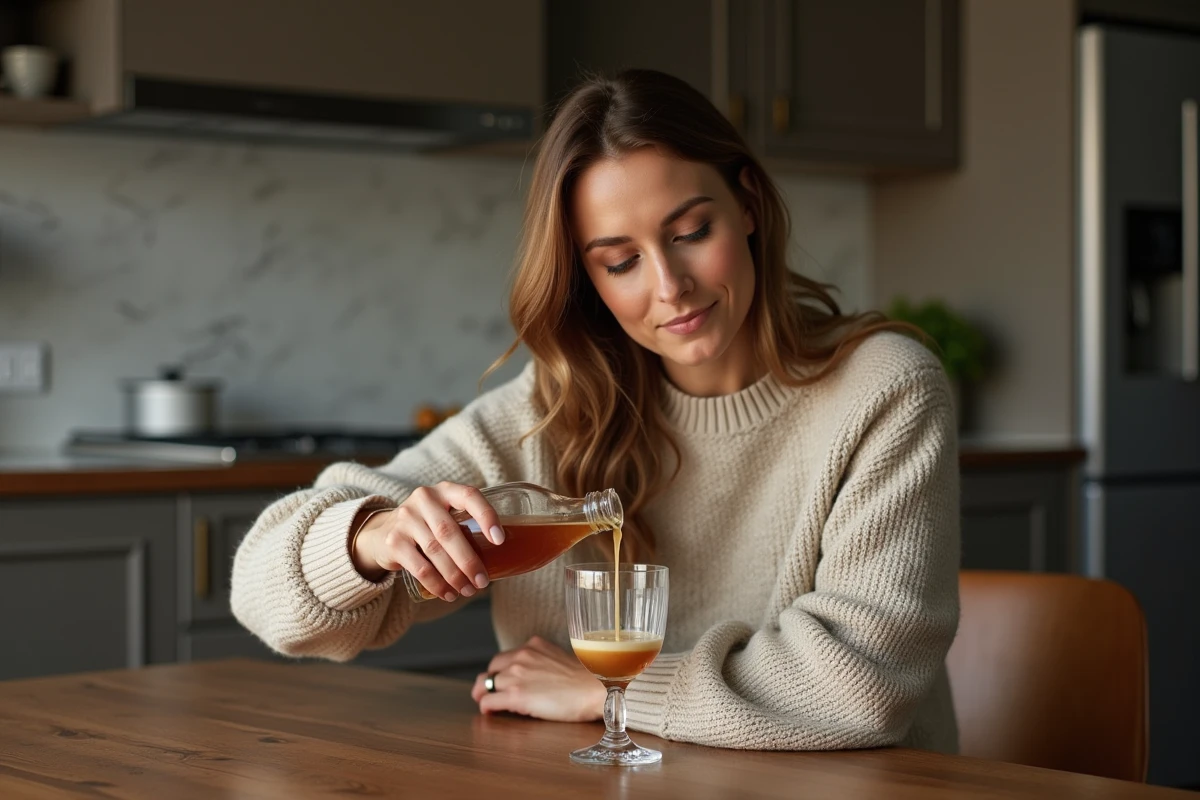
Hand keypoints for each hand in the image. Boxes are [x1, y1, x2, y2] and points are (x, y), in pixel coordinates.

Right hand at [350, 482, 504, 601]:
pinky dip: (437, 584)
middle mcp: (424, 499)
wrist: (381, 535)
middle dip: (469, 561)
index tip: (499, 540)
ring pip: (435, 552)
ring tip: (467, 591)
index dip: (487, 516)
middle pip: (450, 532)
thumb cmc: (426, 527)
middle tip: (482, 581)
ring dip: (455, 576)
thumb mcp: (444, 516)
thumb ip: (465, 525)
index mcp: (445, 491)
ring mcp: (405, 518)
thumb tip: (501, 556)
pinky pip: (420, 568)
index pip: (470, 496)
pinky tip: (448, 594)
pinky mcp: (393, 541)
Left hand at [471, 636, 605, 722]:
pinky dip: (486, 707)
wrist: (595, 689)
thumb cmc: (585, 679)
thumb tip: (536, 676)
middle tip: (489, 692)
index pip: (506, 656)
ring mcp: (516, 675)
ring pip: (486, 683)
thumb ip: (542, 661)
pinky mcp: (515, 695)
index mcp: (533, 645)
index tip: (502, 679)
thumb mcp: (559, 659)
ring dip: (484, 694)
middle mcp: (521, 656)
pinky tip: (489, 713)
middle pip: (492, 668)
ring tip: (486, 703)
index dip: (501, 670)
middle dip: (490, 680)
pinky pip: (489, 701)